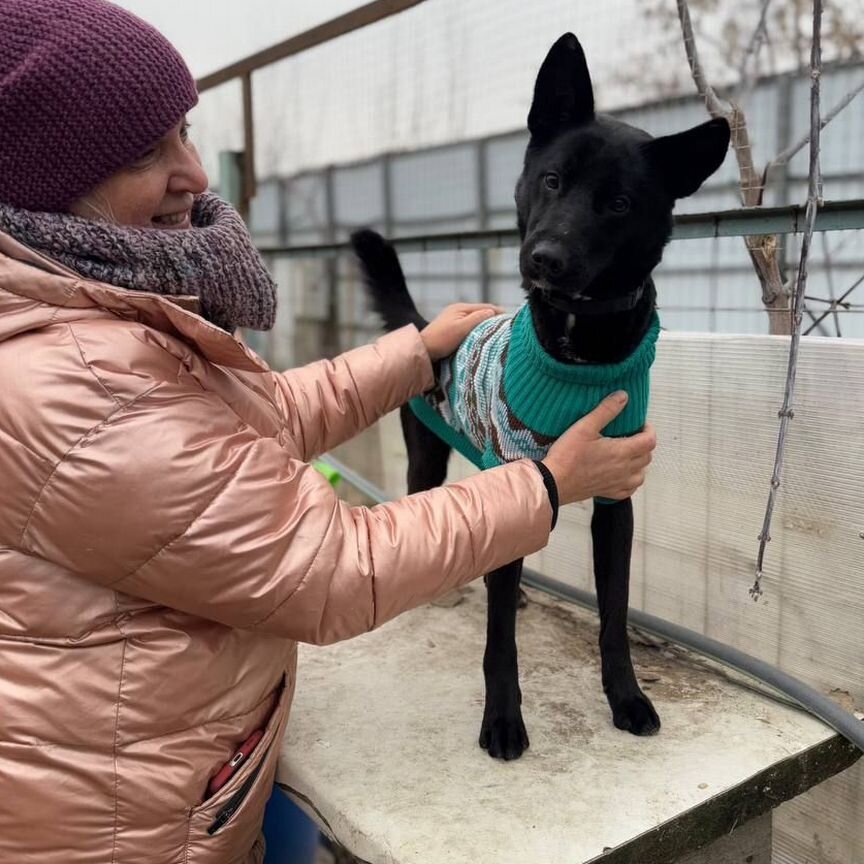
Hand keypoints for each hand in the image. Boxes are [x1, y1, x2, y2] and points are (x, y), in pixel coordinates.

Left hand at [419, 303, 503, 360]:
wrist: (422, 350)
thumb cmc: (441, 340)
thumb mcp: (461, 328)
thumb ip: (478, 318)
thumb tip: (493, 312)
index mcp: (461, 308)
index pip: (486, 307)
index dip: (499, 312)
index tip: (512, 319)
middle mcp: (457, 310)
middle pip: (481, 312)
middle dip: (494, 318)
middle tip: (508, 326)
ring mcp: (453, 319)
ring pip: (475, 320)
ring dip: (486, 324)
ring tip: (498, 332)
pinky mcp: (451, 328)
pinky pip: (469, 326)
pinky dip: (478, 329)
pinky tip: (483, 336)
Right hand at [542, 392, 656, 503]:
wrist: (553, 482)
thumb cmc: (567, 456)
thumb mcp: (585, 426)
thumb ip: (606, 410)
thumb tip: (623, 397)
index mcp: (621, 452)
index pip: (649, 441)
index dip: (649, 430)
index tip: (640, 425)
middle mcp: (623, 469)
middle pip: (647, 457)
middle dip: (644, 445)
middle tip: (632, 436)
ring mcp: (616, 483)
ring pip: (640, 475)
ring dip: (639, 464)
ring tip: (628, 455)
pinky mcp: (607, 493)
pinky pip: (628, 491)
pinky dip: (630, 482)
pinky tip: (621, 475)